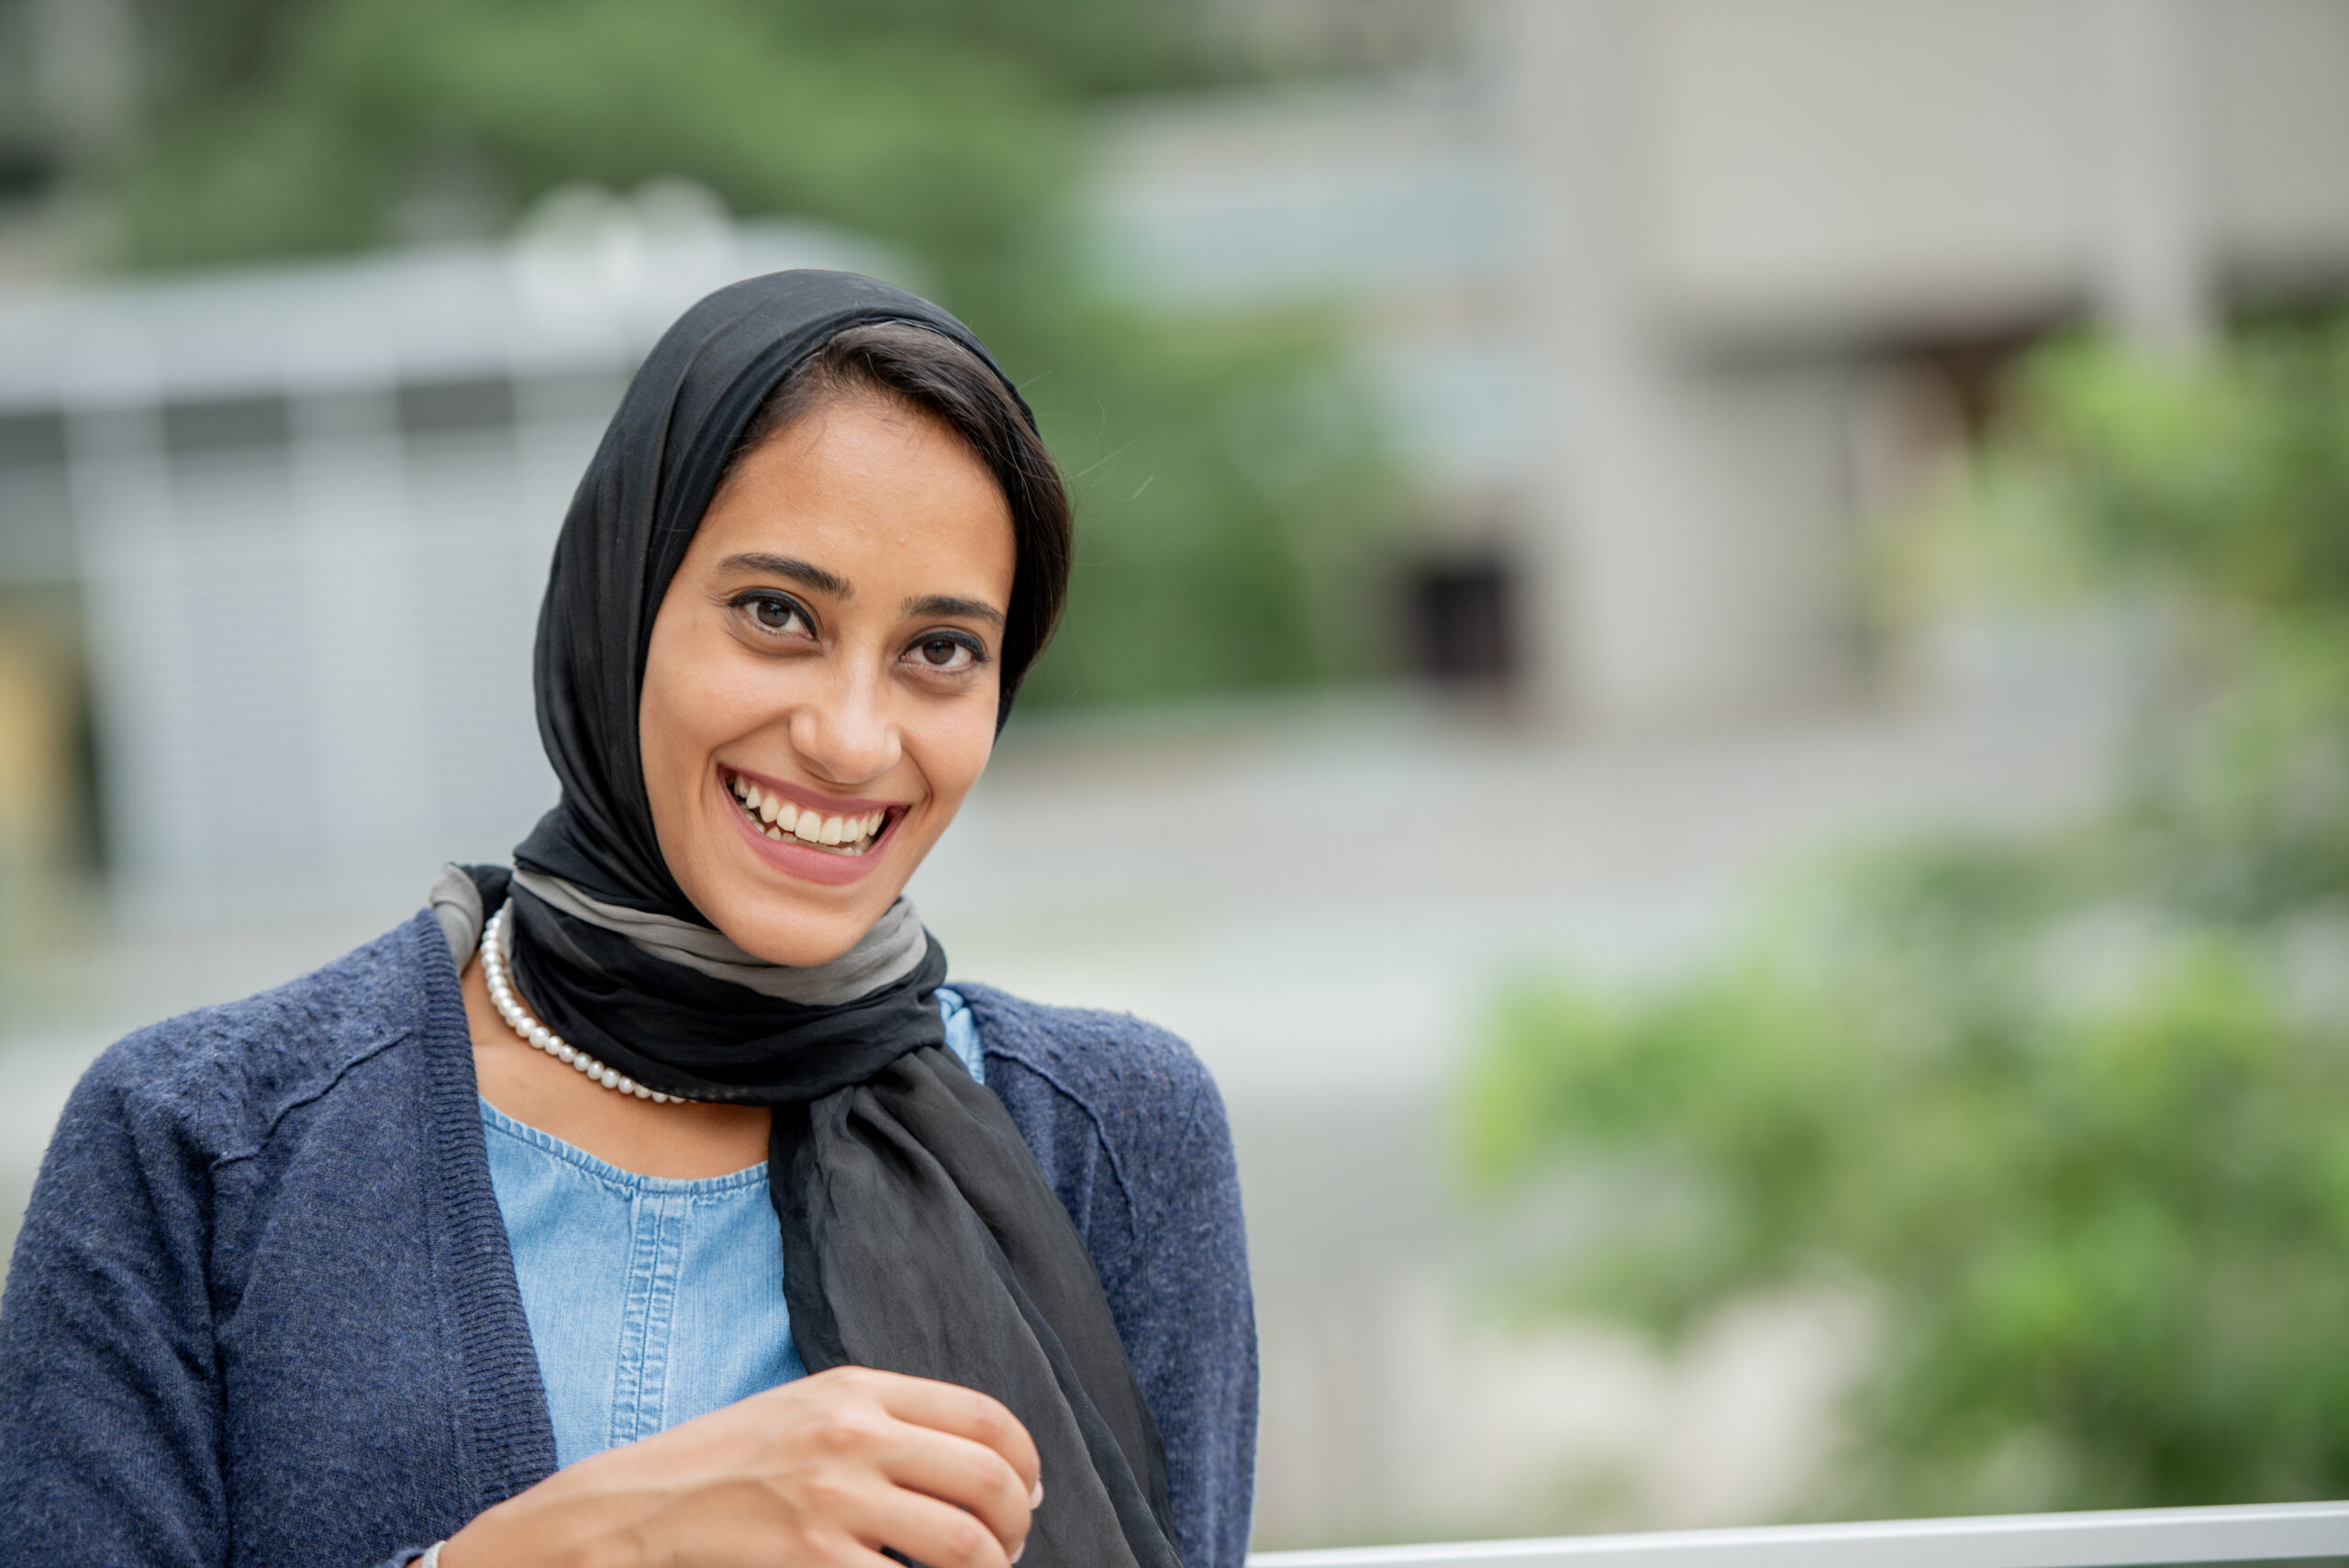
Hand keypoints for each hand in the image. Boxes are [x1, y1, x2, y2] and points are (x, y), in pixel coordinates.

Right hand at [438, 1366, 1041, 1567]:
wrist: (631, 1509)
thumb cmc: (726, 1463)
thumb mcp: (807, 1410)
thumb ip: (885, 1422)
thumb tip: (979, 1463)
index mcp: (858, 1390)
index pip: (986, 1420)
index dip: (1026, 1466)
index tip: (1027, 1499)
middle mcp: (852, 1435)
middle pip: (988, 1484)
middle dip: (1015, 1529)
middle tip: (1007, 1551)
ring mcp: (831, 1501)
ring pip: (964, 1547)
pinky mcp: (809, 1561)